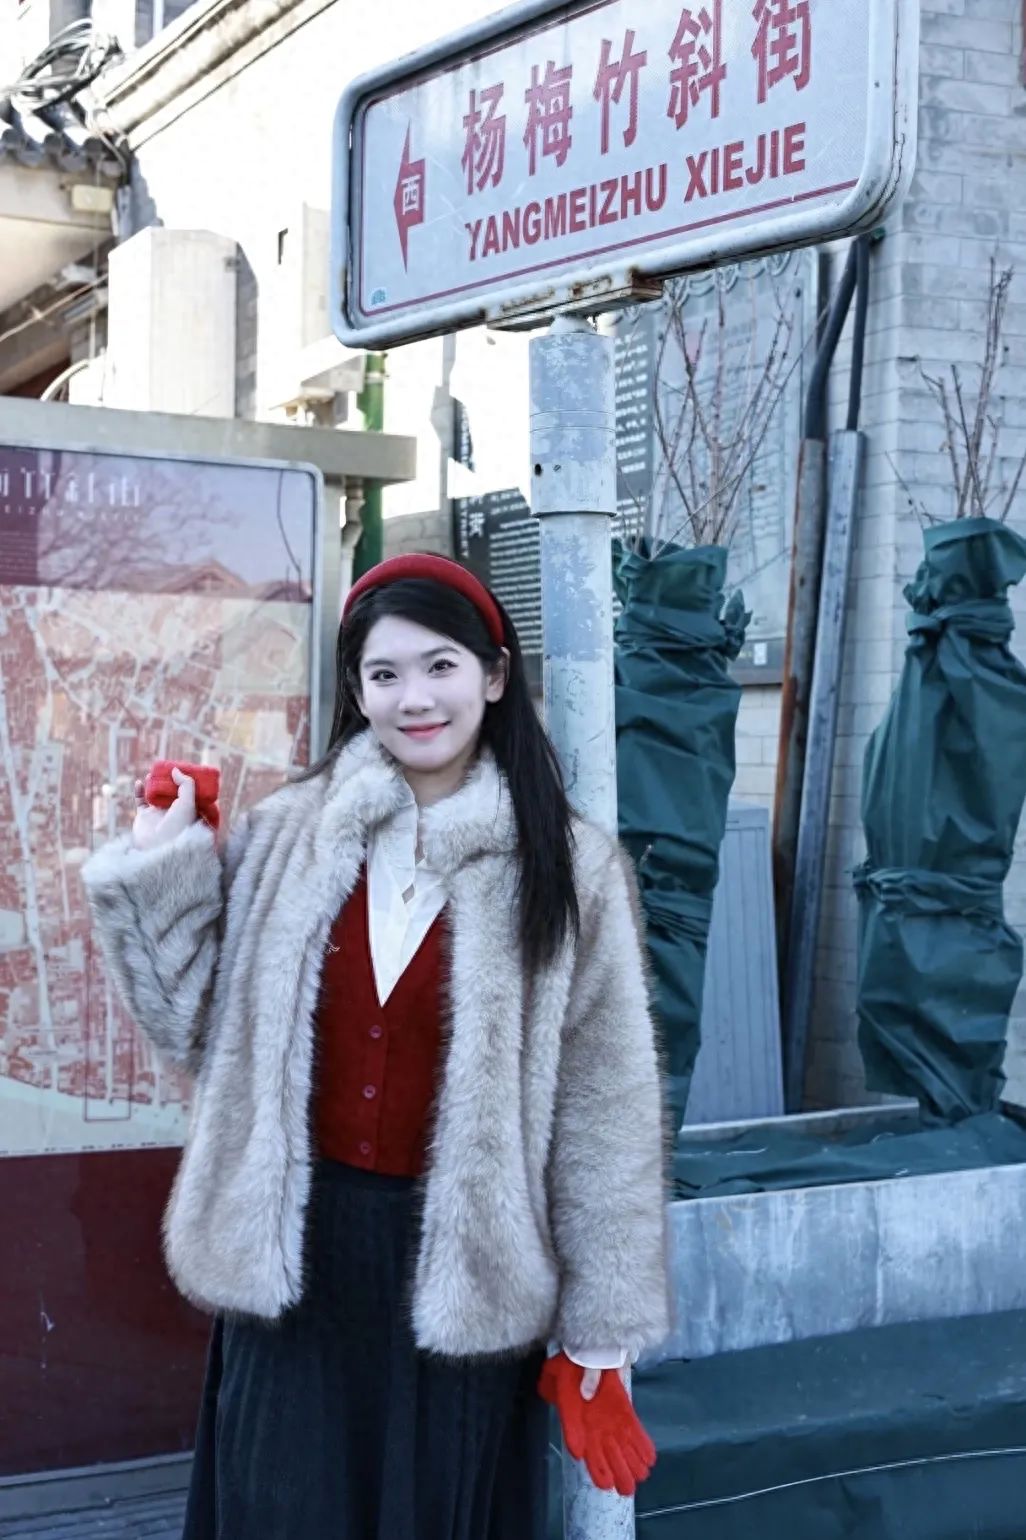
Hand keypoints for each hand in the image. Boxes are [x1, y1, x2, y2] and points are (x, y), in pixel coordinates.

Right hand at [132, 767, 197, 850]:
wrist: (158, 847)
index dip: (186, 782)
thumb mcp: (188, 802)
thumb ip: (186, 784)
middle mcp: (174, 813)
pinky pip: (140, 800)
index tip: (183, 770)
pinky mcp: (144, 817)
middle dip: (168, 781)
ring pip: (155, 794)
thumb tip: (175, 770)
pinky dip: (139, 791)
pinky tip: (139, 782)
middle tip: (165, 769)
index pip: (189, 794)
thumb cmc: (178, 826)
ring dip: (153, 783)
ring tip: (152, 773)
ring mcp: (158, 814)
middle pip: (171, 792)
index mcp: (189, 811)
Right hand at [538, 1352, 655, 1496]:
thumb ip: (583, 1378)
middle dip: (615, 1472)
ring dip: (630, 1463)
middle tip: (625, 1490)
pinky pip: (634, 1431)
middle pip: (604, 1452)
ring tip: (640, 1478)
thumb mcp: (571, 1366)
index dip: (593, 1463)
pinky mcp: (625, 1413)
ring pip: (620, 1446)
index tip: (603, 1481)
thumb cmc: (577, 1360)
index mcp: (576, 1414)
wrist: (594, 1349)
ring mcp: (610, 1420)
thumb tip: (587, 1395)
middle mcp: (593, 1423)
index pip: (582, 1441)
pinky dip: (642, 1445)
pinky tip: (650, 1459)